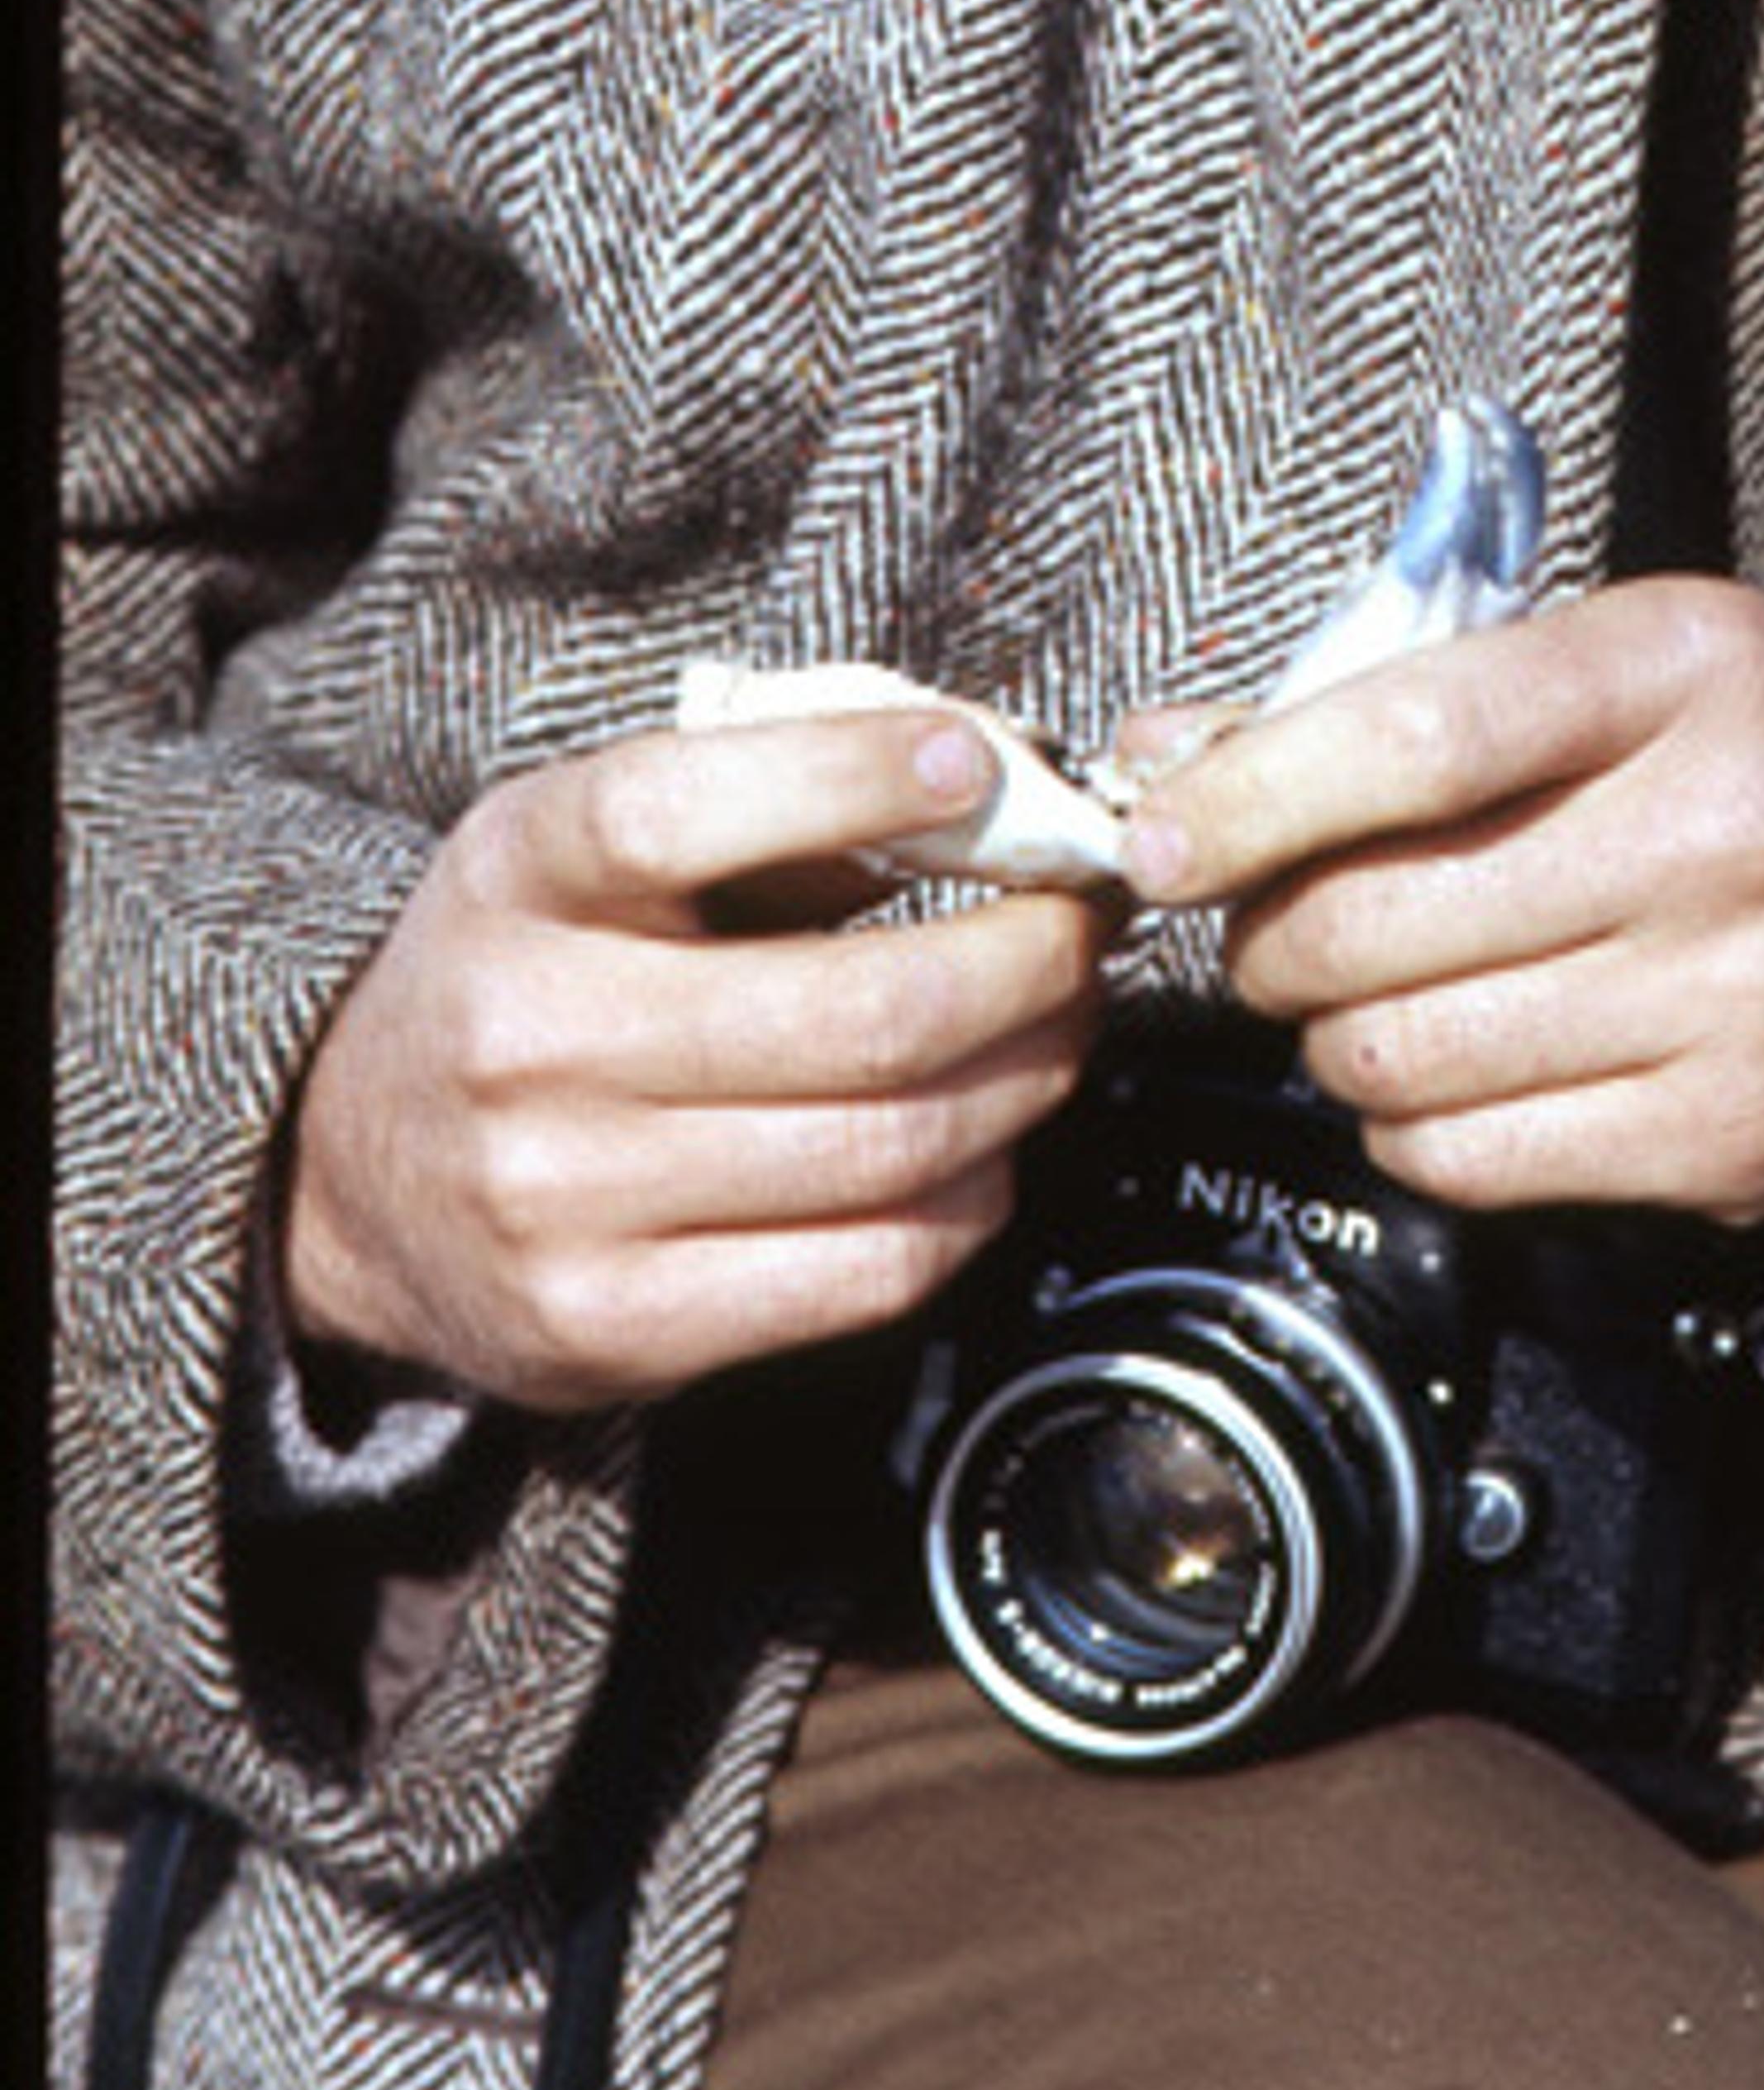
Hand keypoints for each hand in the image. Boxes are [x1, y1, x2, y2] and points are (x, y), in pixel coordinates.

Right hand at [283, 711, 1108, 1412]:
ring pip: (894, 1148)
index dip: (852, 775)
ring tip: (1059, 1026)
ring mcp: (566, 1200)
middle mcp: (530, 1037)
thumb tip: (998, 788)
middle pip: (863, 1014)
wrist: (353, 1177)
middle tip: (1084, 928)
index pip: (683, 807)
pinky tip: (984, 1144)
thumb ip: (775, 803)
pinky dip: (973, 1199)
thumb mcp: (594, 848)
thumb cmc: (530, 973)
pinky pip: (870, 1270)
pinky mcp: (615, 1328)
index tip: (978, 760)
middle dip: (1031, 963)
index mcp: (520, 876)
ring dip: (1029, 1077)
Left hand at [1117, 579, 1763, 1221]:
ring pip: (1401, 1056)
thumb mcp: (1649, 660)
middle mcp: (1715, 834)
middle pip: (1377, 919)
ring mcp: (1734, 1004)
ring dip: (1336, 1037)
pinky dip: (1416, 1124)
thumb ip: (1412, 697)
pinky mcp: (1738, 1143)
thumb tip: (1170, 751)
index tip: (1159, 835)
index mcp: (1685, 669)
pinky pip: (1476, 1160)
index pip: (1412, 732)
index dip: (1248, 796)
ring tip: (1375, 993)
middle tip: (1283, 917)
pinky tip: (1458, 1069)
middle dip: (1276, 933)